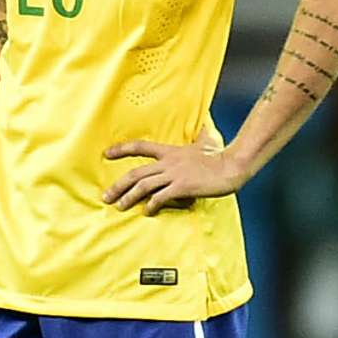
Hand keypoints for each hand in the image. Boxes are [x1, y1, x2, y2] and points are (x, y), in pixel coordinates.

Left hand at [103, 139, 245, 214]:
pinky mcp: (182, 187)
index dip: (122, 149)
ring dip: (129, 198)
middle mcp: (168, 162)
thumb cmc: (219, 156)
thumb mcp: (206, 142)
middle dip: (118, 185)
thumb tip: (206, 125)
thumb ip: (201, 135)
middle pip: (136, 173)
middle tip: (106, 196)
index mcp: (170, 151)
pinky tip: (147, 211)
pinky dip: (151, 205)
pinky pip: (160, 197)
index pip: (141, 147)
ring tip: (120, 207)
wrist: (231, 166)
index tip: (107, 153)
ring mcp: (174, 175)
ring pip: (143, 186)